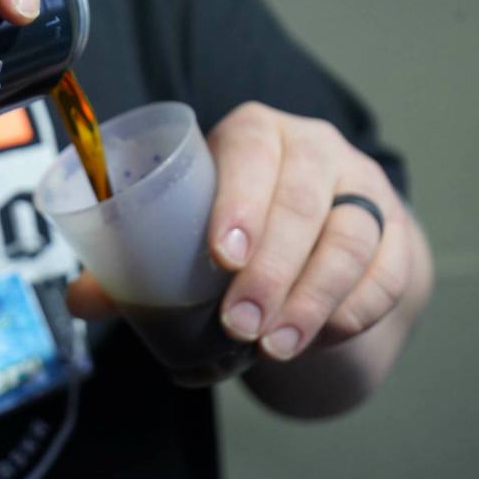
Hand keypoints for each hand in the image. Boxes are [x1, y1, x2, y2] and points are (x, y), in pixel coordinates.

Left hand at [68, 101, 419, 364]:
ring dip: (313, 299)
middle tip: (240, 324)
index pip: (251, 150)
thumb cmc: (234, 222)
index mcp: (253, 133)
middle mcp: (313, 148)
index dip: (241, 199)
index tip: (221, 257)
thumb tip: (81, 301)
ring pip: (351, 238)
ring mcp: (362, 185)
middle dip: (272, 270)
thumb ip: (134, 260)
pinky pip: (388, 270)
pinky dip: (356, 308)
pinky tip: (322, 337)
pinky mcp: (397, 229)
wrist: (314, 233)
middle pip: (304, 202)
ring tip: (275, 345)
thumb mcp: (189, 225)